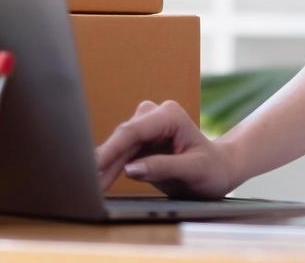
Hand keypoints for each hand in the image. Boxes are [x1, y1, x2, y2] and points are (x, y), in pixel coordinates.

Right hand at [93, 99, 240, 198]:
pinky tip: (99, 183)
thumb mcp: (193, 171)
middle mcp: (155, 116)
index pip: (134, 131)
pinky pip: (121, 156)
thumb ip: (163, 168)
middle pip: (122, 138)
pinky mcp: (141, 142)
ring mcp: (147, 128)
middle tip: (85, 182)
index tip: (94, 165)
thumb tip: (130, 170)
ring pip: (118, 148)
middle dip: (104, 160)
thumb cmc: (212, 169)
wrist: (220, 170)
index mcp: (170, 116)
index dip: (112, 149)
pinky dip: (111, 170)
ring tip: (89, 188)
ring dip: (104, 168)